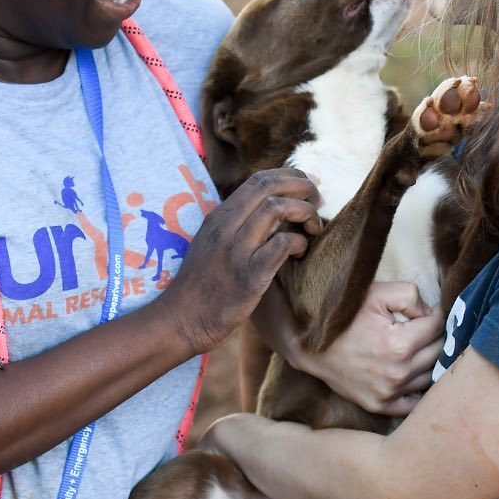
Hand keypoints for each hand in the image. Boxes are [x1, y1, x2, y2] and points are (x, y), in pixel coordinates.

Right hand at [163, 169, 321, 354]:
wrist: (180, 321)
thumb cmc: (201, 286)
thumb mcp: (212, 244)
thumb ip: (236, 224)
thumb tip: (271, 209)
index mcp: (218, 217)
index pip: (258, 180)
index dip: (289, 177)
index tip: (307, 187)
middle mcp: (226, 227)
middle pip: (270, 187)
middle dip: (303, 187)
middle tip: (318, 202)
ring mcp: (236, 250)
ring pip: (277, 208)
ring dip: (305, 213)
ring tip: (312, 229)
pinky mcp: (249, 276)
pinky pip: (282, 243)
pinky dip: (299, 242)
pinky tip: (299, 253)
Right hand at [296, 281, 444, 415]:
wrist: (311, 345)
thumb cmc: (344, 317)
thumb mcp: (376, 294)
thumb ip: (410, 295)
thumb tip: (431, 312)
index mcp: (399, 345)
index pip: (437, 326)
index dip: (434, 313)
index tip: (425, 311)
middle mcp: (398, 373)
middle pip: (438, 351)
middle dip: (435, 335)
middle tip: (423, 326)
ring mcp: (389, 393)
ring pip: (431, 375)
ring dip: (429, 360)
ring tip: (418, 346)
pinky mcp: (380, 405)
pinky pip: (414, 403)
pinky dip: (419, 389)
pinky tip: (413, 373)